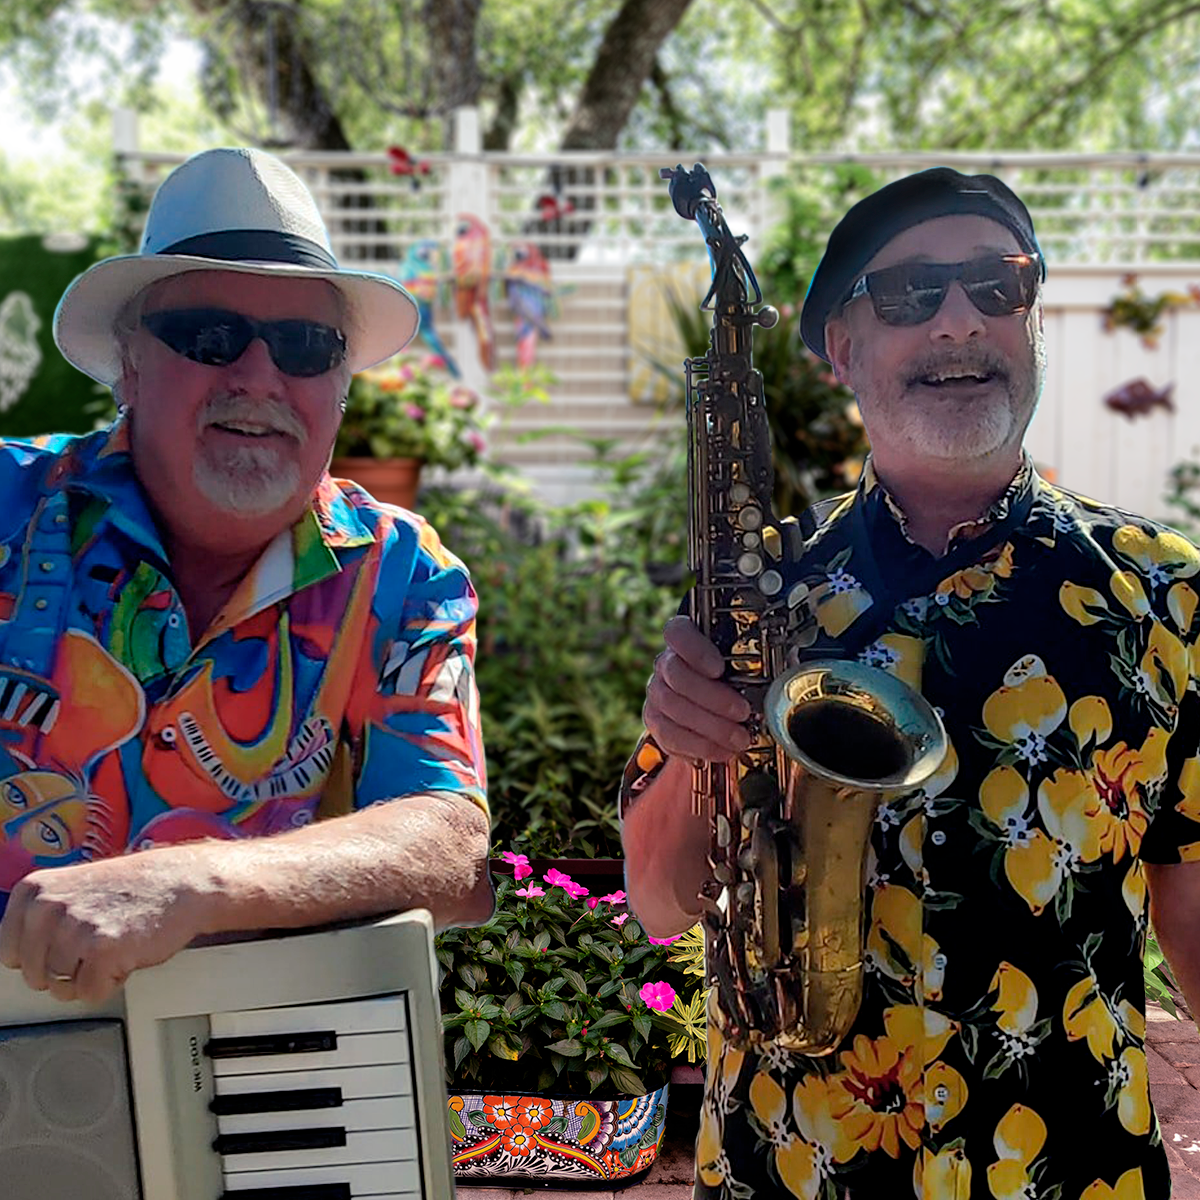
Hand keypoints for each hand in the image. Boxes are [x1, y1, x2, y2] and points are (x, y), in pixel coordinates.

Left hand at [0, 849, 208, 1002]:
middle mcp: (47, 907)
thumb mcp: (72, 890)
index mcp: (34, 890)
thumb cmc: (134, 889)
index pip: (10, 953)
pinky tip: (126, 954)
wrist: (182, 882)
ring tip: (113, 945)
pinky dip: (111, 982)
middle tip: (96, 944)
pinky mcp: (101, 951)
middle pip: (35, 975)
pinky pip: (90, 994)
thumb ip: (40, 918)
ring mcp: (73, 929)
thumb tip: (17, 957)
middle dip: (67, 970)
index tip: (66, 944)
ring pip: (61, 988)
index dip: (44, 956)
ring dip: (90, 976)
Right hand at [644, 615, 751, 762]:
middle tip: (743, 712)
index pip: (677, 633)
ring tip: (739, 738)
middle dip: (712, 697)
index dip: (695, 649)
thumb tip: (794, 664)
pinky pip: (669, 735)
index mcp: (686, 640)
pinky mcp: (656, 722)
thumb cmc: (732, 680)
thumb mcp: (748, 665)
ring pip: (672, 707)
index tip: (718, 668)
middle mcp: (666, 663)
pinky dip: (698, 746)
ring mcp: (657, 692)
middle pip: (676, 675)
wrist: (712, 707)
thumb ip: (762, 661)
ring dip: (710, 726)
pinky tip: (721, 750)